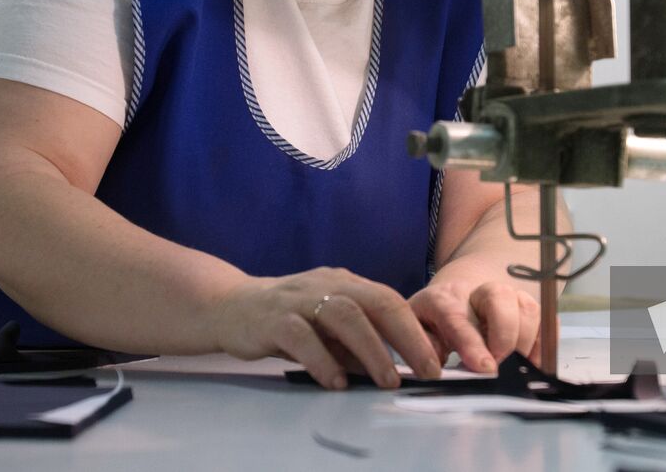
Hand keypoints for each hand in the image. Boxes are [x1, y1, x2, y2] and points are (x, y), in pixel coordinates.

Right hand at [210, 267, 441, 389]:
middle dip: (407, 338)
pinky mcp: (273, 318)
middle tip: (426, 370)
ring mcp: (300, 298)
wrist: (230, 306)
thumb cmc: (289, 318)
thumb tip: (394, 369)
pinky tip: (336, 382)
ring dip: (372, 350)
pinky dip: (322, 360)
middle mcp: (329, 284)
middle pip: (377, 302)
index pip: (391, 300)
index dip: (416, 330)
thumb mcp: (329, 325)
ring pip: (345, 315)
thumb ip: (357, 343)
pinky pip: (302, 336)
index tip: (435, 361)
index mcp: (347, 283)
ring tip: (388, 381)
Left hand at [409, 280, 541, 372]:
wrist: (456, 292)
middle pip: (499, 297)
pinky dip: (544, 342)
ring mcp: (506, 295)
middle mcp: (477, 292)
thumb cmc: (433, 320)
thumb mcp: (416, 331)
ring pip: (526, 305)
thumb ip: (423, 348)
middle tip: (502, 365)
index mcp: (443, 299)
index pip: (458, 318)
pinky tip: (534, 363)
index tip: (486, 368)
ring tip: (518, 367)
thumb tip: (434, 368)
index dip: (472, 343)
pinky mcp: (526, 306)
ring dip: (526, 339)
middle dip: (505, 334)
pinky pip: (545, 318)